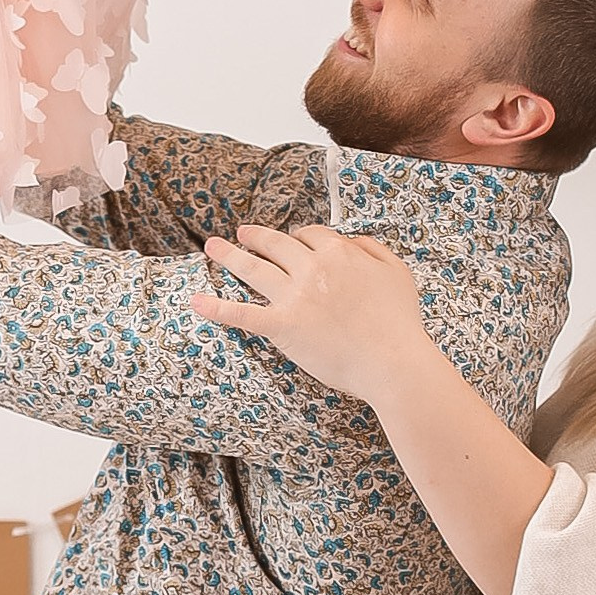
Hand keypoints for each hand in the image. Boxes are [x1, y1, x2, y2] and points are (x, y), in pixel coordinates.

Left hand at [192, 220, 426, 402]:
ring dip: (230, 256)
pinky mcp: (282, 326)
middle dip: (256, 237)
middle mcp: (313, 269)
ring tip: (213, 247)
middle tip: (242, 233)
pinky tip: (196, 302)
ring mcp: (295, 296)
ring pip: (254, 269)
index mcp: (339, 253)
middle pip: (276, 245)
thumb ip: (372, 250)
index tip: (292, 240)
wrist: (393, 361)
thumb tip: (351, 241)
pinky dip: (217, 308)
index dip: (297, 237)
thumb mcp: (396, 272)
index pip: (310, 236)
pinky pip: (243, 313)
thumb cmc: (399, 322)